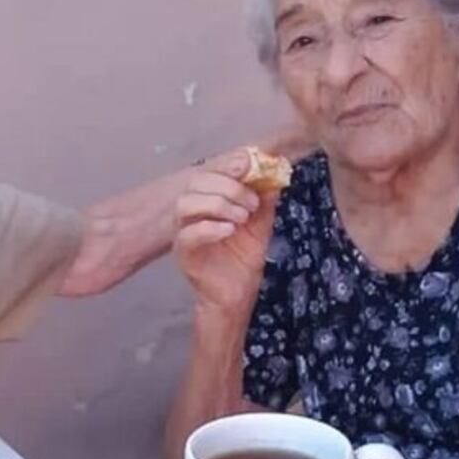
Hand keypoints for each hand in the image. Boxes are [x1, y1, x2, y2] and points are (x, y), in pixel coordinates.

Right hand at [174, 149, 278, 314]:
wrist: (237, 294)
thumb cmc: (243, 259)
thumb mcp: (261, 224)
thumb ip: (264, 200)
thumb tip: (274, 174)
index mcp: (207, 200)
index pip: (209, 171)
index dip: (226, 164)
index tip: (249, 164)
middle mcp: (191, 213)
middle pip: (195, 183)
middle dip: (227, 187)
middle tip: (251, 203)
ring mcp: (184, 232)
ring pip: (185, 204)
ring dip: (217, 204)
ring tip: (241, 218)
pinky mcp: (183, 253)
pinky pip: (187, 234)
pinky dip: (210, 228)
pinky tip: (230, 231)